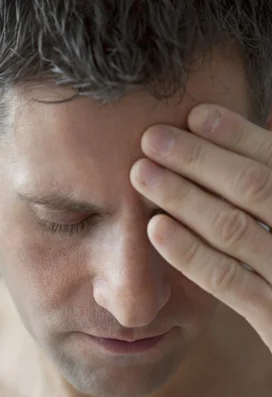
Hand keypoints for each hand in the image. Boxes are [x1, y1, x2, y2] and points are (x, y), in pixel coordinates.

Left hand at [130, 103, 271, 352]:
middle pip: (254, 187)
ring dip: (182, 196)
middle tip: (151, 138)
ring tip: (141, 173)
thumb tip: (255, 122)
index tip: (195, 114)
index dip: (238, 135)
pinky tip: (155, 229)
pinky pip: (228, 282)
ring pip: (234, 229)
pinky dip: (190, 252)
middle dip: (198, 158)